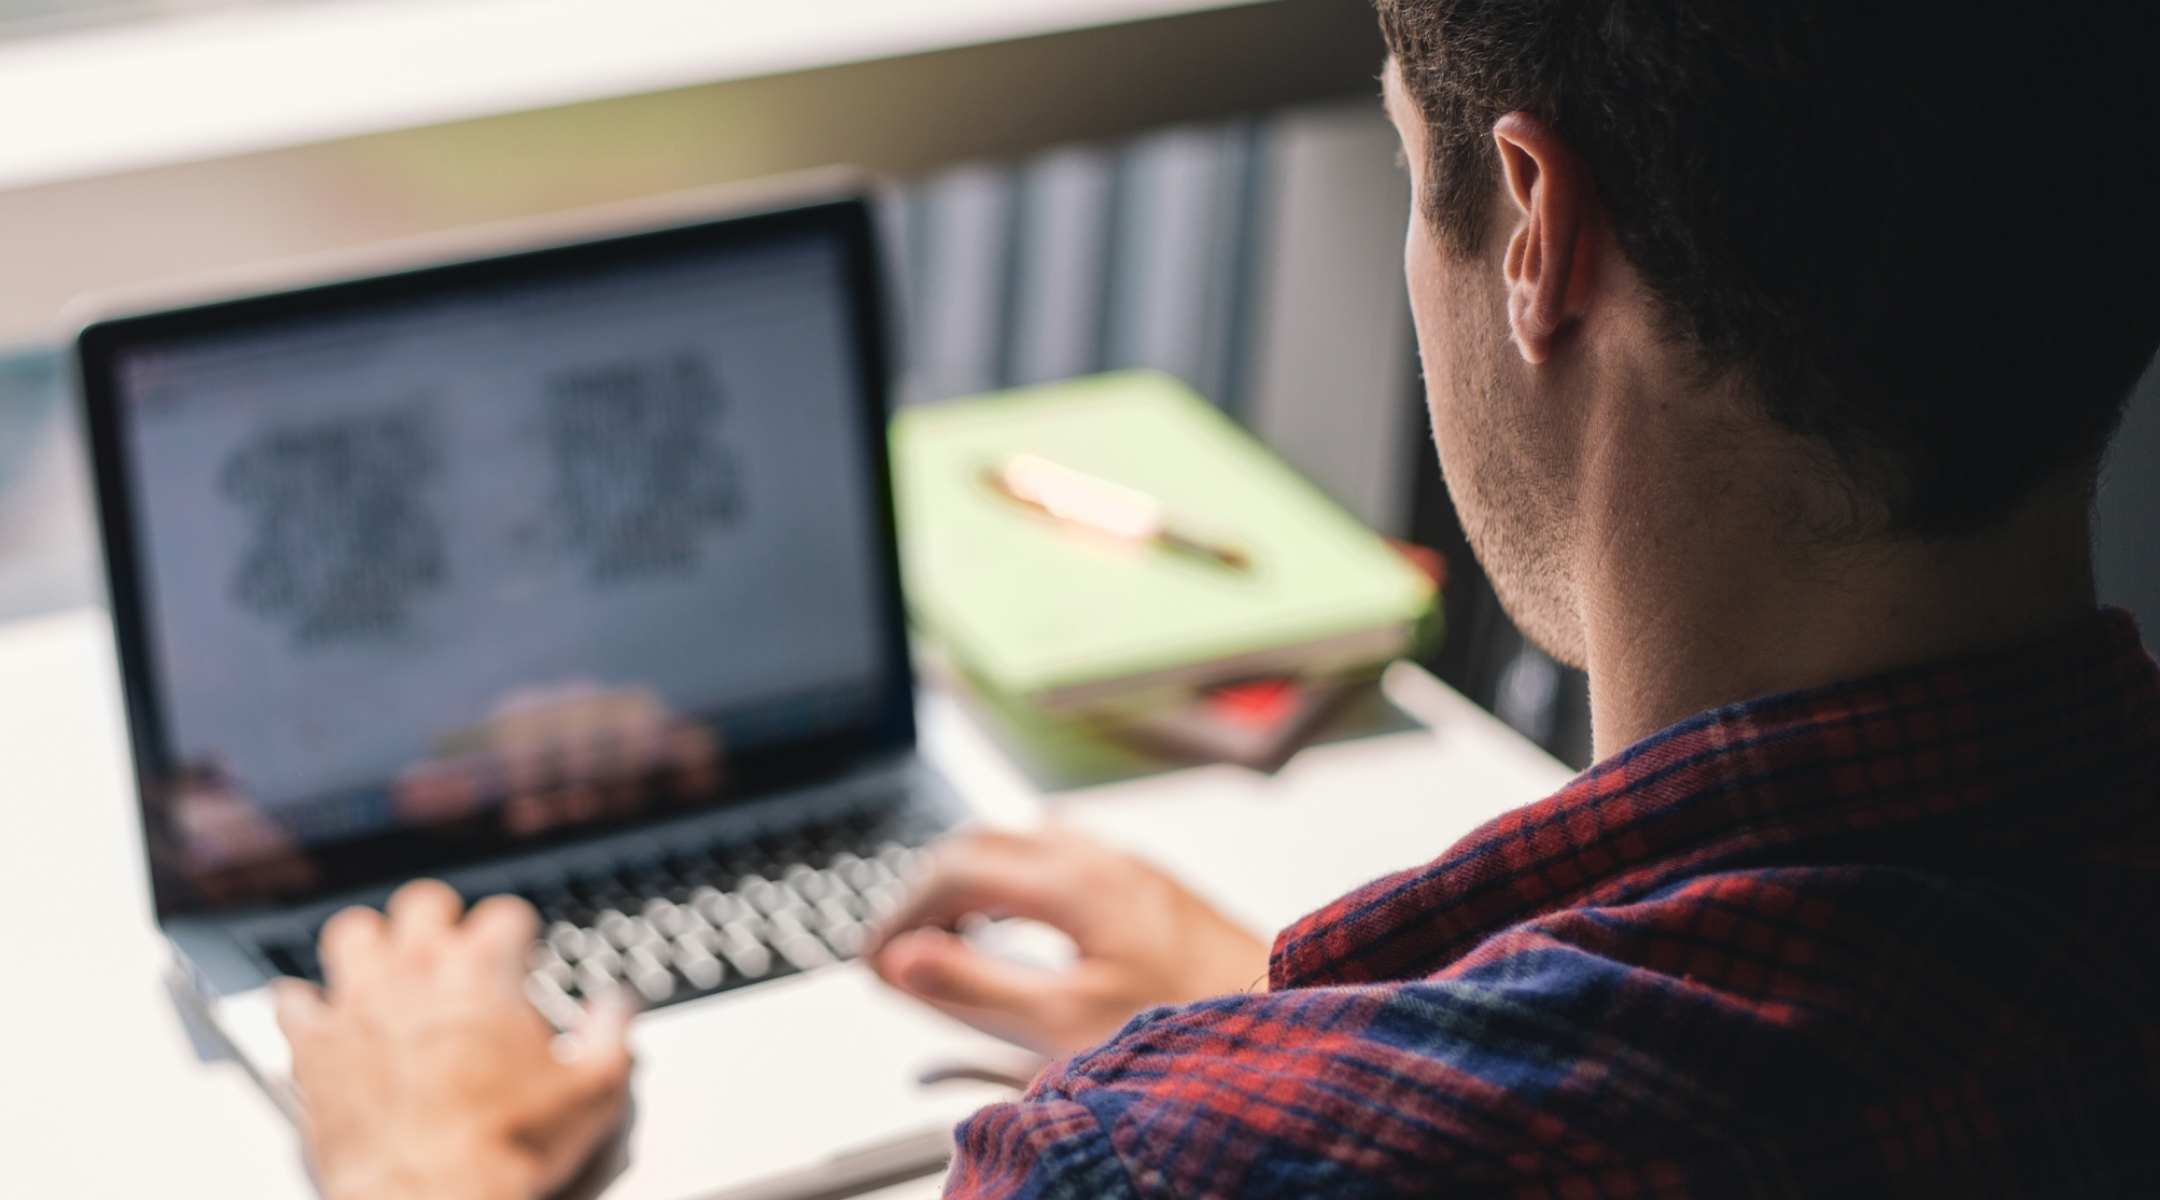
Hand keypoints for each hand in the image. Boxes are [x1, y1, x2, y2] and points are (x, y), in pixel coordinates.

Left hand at [275, 880, 633, 1199]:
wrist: (429, 1198)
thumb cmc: (507, 1148)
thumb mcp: (595, 1092)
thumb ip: (611, 1034)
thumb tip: (617, 1006)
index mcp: (487, 971)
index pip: (505, 915)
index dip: (519, 935)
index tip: (521, 960)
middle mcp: (418, 972)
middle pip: (422, 903)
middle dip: (440, 920)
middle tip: (452, 952)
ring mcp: (360, 1005)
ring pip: (352, 932)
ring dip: (370, 945)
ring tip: (384, 966)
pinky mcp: (314, 1047)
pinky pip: (293, 1001)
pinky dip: (306, 1004)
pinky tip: (319, 1014)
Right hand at [868, 829, 1270, 1058]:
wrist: (1288, 1023)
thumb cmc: (1191, 1027)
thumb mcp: (1062, 1023)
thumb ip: (973, 989)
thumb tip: (900, 961)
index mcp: (1074, 880)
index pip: (954, 869)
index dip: (901, 912)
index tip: (874, 958)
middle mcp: (1106, 860)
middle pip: (988, 844)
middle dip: (931, 890)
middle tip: (901, 945)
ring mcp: (1136, 872)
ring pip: (1032, 845)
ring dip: (979, 881)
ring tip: (955, 936)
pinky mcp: (1159, 893)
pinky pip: (1070, 860)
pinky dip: (1024, 886)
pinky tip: (1033, 932)